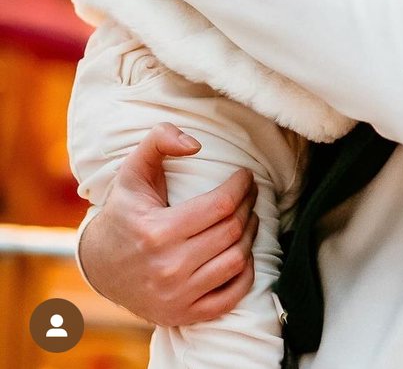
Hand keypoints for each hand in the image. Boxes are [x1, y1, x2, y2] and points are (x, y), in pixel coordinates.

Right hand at [78, 123, 258, 325]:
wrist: (100, 265)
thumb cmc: (125, 211)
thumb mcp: (133, 170)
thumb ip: (160, 141)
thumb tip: (195, 144)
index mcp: (157, 231)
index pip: (220, 206)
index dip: (241, 187)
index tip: (245, 176)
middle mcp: (168, 268)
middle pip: (232, 231)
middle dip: (249, 205)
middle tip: (250, 192)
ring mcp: (176, 296)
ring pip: (237, 260)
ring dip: (250, 235)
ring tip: (247, 217)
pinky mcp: (183, 315)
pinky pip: (231, 296)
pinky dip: (245, 273)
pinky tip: (243, 252)